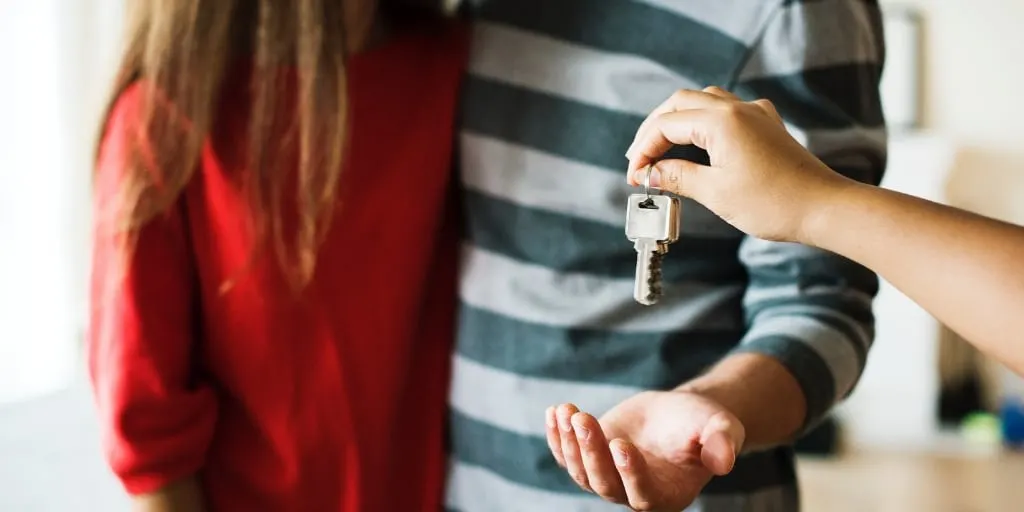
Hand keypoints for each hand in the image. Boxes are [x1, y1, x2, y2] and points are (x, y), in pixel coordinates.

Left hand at [545, 391, 744, 511]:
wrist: (680, 414)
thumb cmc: (704, 424)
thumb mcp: (721, 427)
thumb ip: (723, 442)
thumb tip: (725, 461)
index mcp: (668, 494)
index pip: (642, 494)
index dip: (629, 472)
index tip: (620, 443)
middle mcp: (634, 493)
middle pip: (604, 484)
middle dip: (591, 452)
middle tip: (583, 419)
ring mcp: (608, 477)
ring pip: (581, 471)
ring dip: (570, 443)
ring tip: (567, 411)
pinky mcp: (591, 458)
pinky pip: (567, 455)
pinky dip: (557, 437)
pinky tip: (554, 412)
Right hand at [624, 86, 852, 243]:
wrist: (824, 208)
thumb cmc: (774, 203)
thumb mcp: (716, 193)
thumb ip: (678, 177)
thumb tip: (652, 173)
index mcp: (721, 121)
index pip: (666, 125)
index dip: (644, 150)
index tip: (634, 177)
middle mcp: (738, 109)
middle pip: (680, 103)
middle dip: (655, 129)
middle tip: (640, 159)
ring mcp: (755, 115)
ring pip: (704, 102)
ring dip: (678, 122)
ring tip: (662, 149)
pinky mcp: (767, 127)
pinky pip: (727, 111)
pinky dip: (704, 123)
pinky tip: (700, 143)